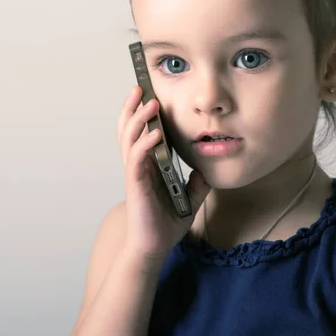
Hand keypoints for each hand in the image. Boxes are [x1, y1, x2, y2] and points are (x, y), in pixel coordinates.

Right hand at [116, 86, 209, 266]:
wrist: (155, 248)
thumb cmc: (166, 224)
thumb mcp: (189, 199)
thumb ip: (196, 184)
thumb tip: (206, 171)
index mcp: (149, 165)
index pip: (142, 133)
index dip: (142, 114)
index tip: (149, 95)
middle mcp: (139, 166)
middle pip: (129, 129)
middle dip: (133, 108)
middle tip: (139, 87)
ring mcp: (136, 174)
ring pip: (130, 139)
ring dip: (138, 119)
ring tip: (149, 102)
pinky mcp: (136, 185)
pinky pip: (137, 159)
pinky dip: (145, 144)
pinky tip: (155, 134)